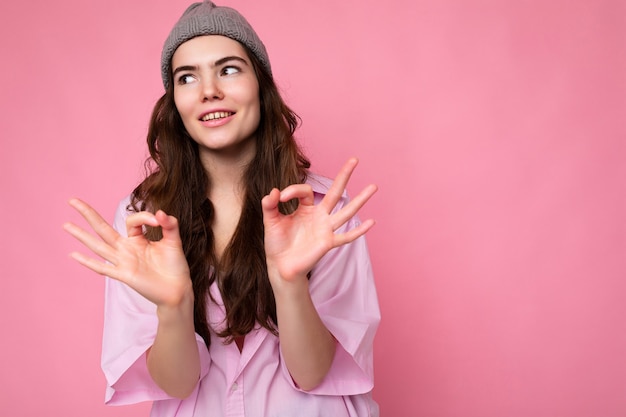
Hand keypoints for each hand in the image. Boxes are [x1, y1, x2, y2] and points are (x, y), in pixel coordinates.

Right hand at [63, 199, 191, 306]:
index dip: (144, 217)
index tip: (159, 220)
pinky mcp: (124, 275)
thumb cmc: (175, 266)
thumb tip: (160, 213)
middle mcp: (127, 248)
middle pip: (103, 228)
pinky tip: (73, 255)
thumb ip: (170, 225)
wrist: (177, 290)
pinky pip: (103, 268)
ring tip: (65, 225)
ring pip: (98, 246)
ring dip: (81, 235)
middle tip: (72, 200)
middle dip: (88, 214)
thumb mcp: (174, 241)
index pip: (131, 221)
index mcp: (138, 239)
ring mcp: (123, 261)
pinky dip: (88, 262)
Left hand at [261, 158, 376, 283]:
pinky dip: (359, 231)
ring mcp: (325, 229)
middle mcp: (319, 216)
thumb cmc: (276, 244)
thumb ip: (270, 205)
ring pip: (346, 211)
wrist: (280, 266)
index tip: (280, 197)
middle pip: (335, 193)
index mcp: (305, 208)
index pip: (305, 191)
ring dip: (360, 199)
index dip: (292, 190)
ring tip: (374, 186)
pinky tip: (372, 222)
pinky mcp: (328, 242)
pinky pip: (346, 237)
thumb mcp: (271, 221)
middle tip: (354, 159)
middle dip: (344, 175)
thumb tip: (273, 191)